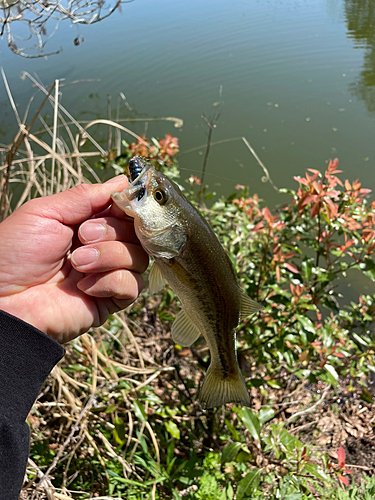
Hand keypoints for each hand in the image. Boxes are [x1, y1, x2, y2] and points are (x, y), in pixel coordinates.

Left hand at [0, 176, 148, 342]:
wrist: (2, 301)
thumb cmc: (14, 254)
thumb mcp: (46, 213)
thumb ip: (85, 197)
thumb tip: (122, 181)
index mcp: (87, 224)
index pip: (125, 211)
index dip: (128, 206)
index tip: (120, 203)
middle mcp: (102, 248)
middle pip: (137, 232)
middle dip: (112, 231)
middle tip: (83, 236)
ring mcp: (107, 275)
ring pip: (139, 257)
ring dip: (110, 256)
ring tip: (77, 263)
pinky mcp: (110, 301)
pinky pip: (133, 286)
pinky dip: (111, 281)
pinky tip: (84, 287)